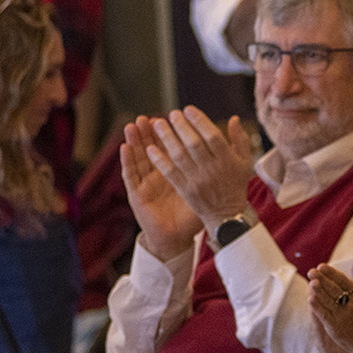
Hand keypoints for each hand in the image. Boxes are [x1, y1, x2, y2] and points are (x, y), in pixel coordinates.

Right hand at [120, 119, 201, 259]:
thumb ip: (215, 167)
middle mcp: (158, 175)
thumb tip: (228, 145)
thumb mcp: (206, 186)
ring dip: (135, 140)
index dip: (171, 132)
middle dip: (151, 132)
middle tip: (150, 116)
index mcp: (175, 171)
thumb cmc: (193, 211)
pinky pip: (130, 175)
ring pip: (138, 157)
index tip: (173, 117)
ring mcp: (145, 183)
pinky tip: (124, 147)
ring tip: (134, 124)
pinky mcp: (137, 194)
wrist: (178, 237)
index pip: (171, 147)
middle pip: (152, 148)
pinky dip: (126, 161)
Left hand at [139, 107, 256, 235]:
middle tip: (171, 114)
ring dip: (167, 139)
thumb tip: (233, 118)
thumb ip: (240, 139)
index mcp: (228, 160)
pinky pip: (170, 172)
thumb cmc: (236, 184)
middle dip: (181, 126)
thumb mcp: (245, 162)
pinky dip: (159, 160)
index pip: (213, 136)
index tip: (188, 110)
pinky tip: (150, 148)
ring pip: (179, 156)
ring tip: (157, 124)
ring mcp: (197, 180)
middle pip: (194, 144)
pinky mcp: (185, 190)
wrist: (226, 215)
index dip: (200, 121)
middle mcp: (212, 169)